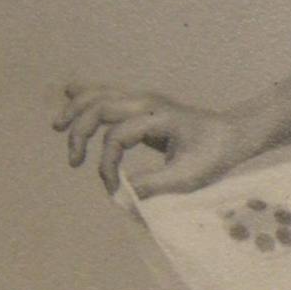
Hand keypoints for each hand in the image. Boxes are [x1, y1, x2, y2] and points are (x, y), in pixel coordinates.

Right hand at [53, 83, 251, 197]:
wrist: (232, 135)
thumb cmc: (214, 155)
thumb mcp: (188, 176)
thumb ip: (153, 185)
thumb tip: (121, 197)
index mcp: (159, 117)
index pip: (117, 136)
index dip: (108, 164)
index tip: (113, 189)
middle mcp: (147, 102)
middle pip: (100, 105)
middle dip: (80, 131)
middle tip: (73, 161)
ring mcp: (144, 99)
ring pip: (100, 94)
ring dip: (76, 108)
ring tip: (57, 127)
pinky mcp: (142, 104)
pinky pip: (108, 93)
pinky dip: (87, 94)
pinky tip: (69, 92)